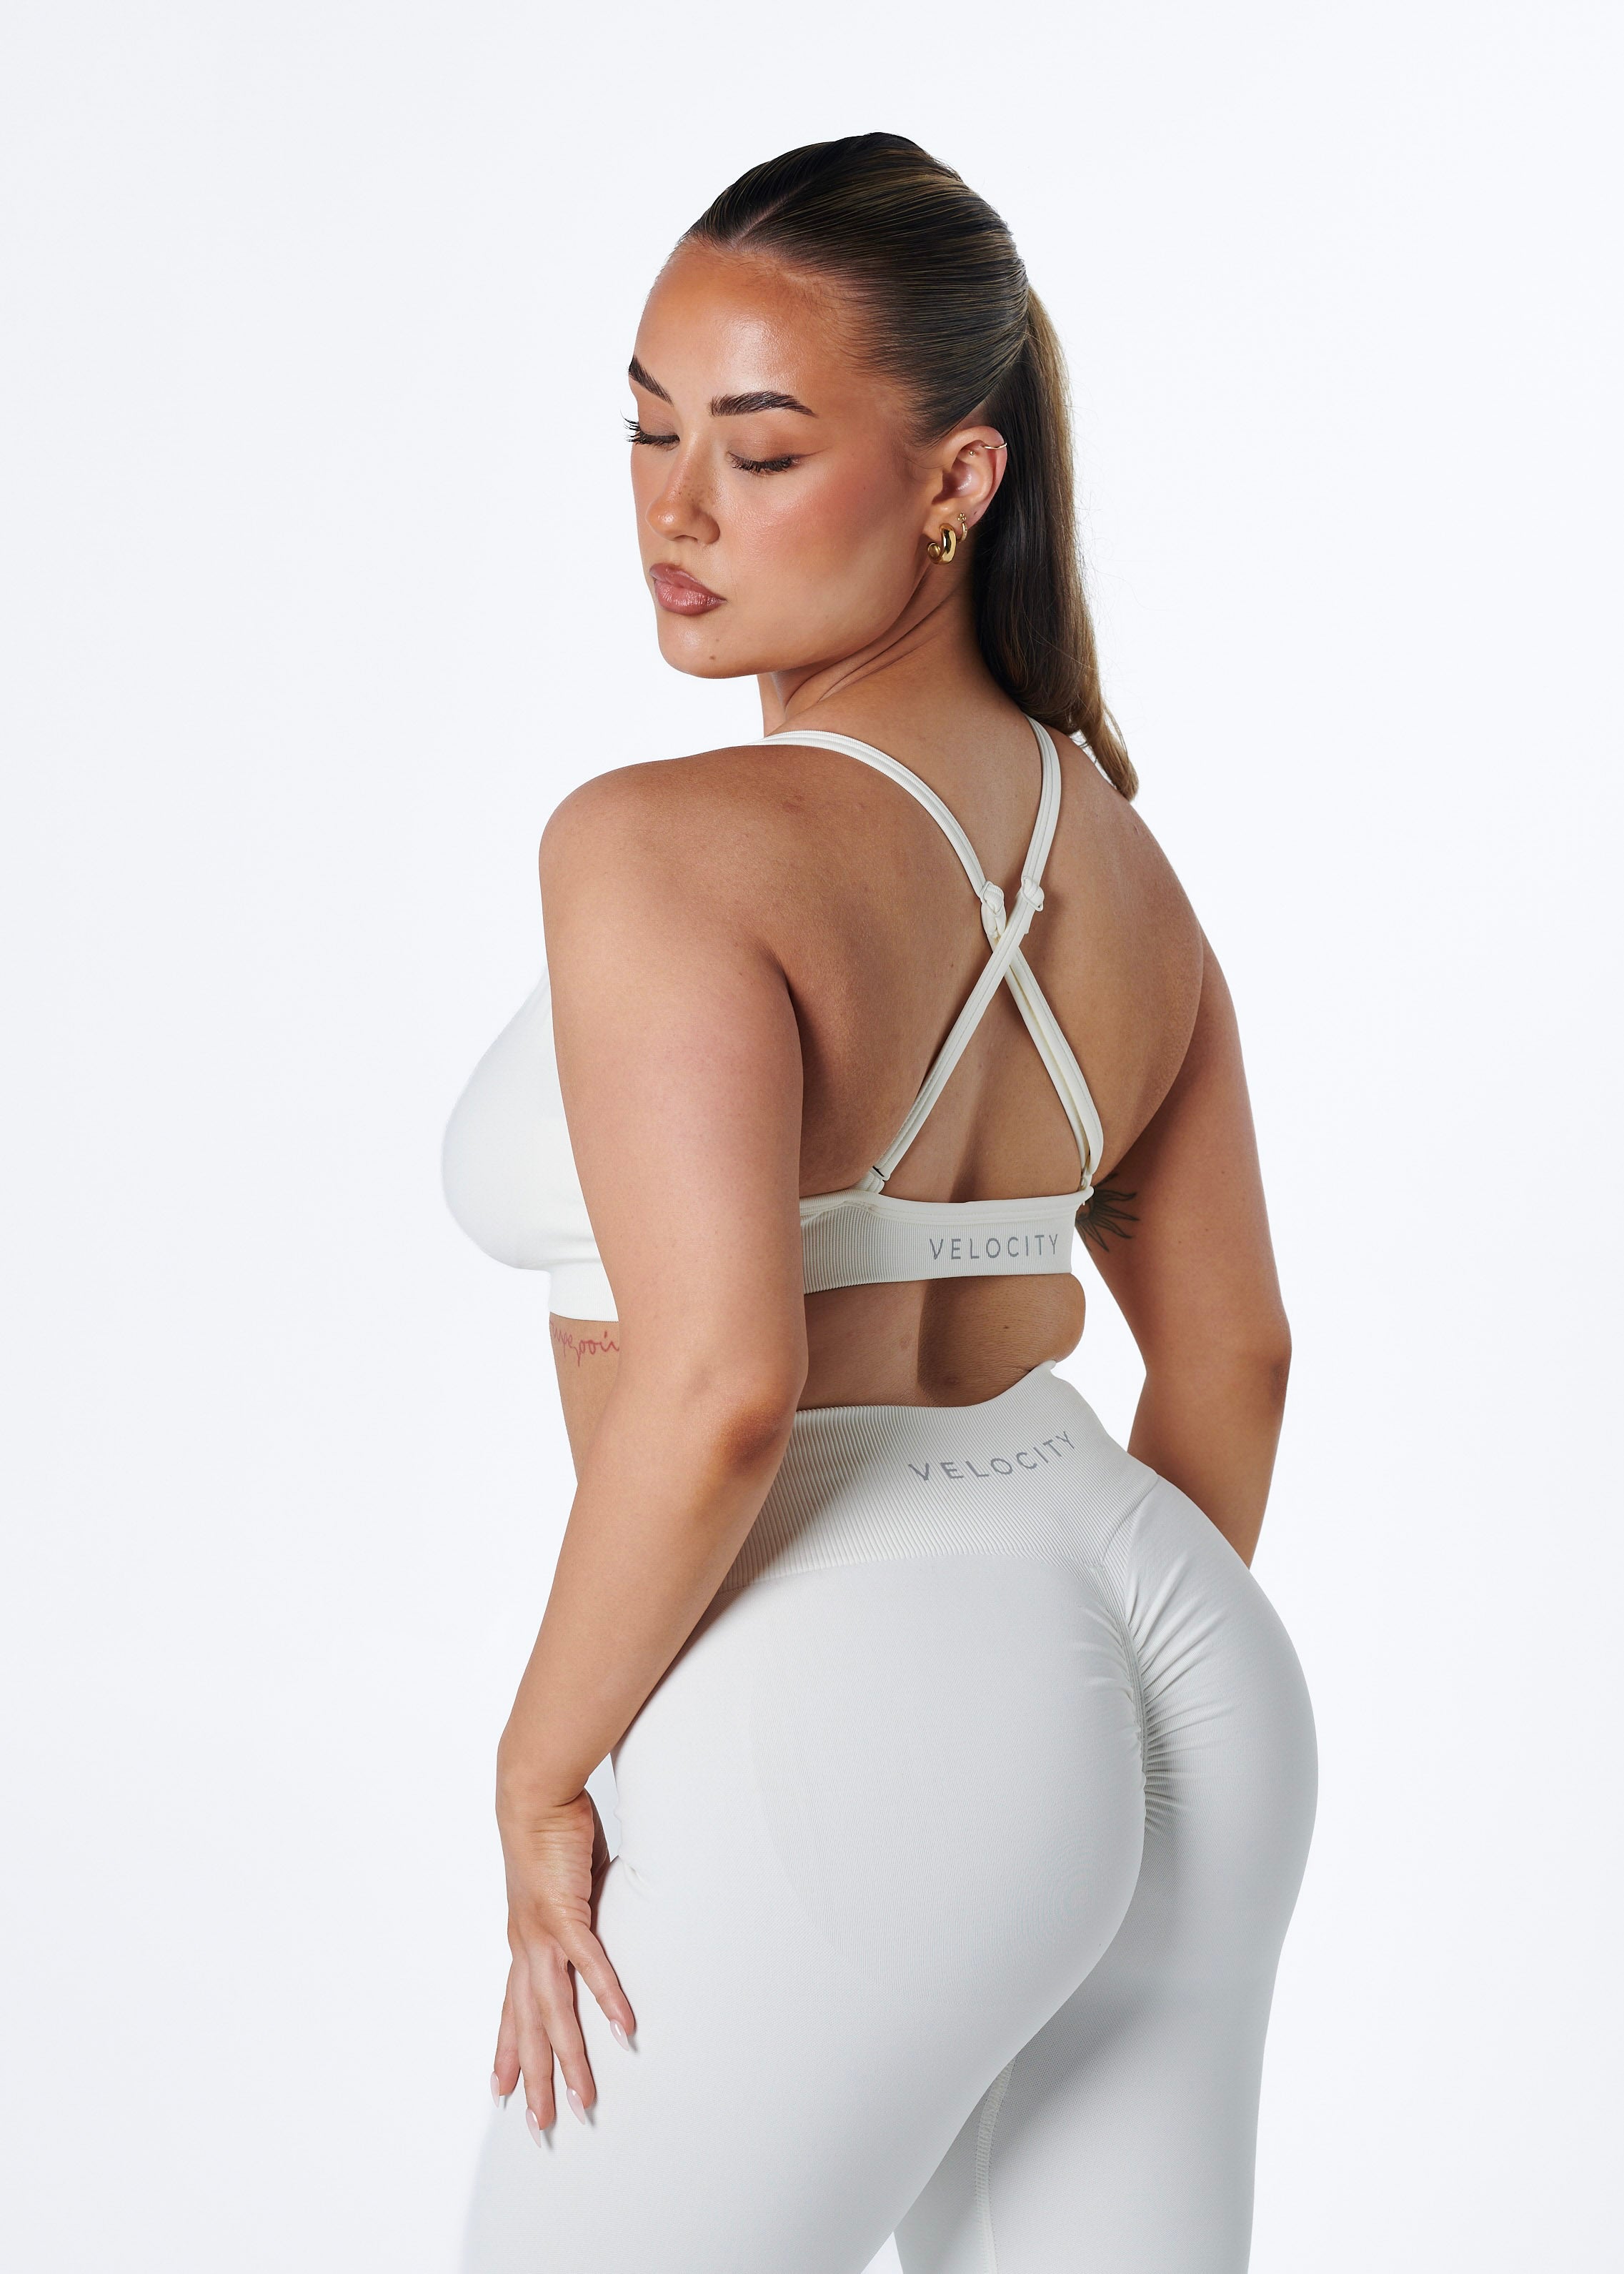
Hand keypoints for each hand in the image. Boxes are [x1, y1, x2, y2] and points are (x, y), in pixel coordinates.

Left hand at [492, 1787, 636, 2134]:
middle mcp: (527, 1946)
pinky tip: (622, 2029)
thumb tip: (595, 1918)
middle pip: (529, 2027)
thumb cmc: (549, 1830)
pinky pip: (590, 1966)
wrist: (533, 1793)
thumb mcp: (562, 1884)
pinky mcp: (566, 1914)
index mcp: (525, 1940)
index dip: (508, 2050)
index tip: (502, 2090)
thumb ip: (577, 1909)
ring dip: (570, 2060)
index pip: (512, 2008)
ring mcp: (543, 1935)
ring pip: (555, 2013)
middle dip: (535, 2079)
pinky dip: (606, 1999)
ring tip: (584, 2102)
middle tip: (539, 2127)